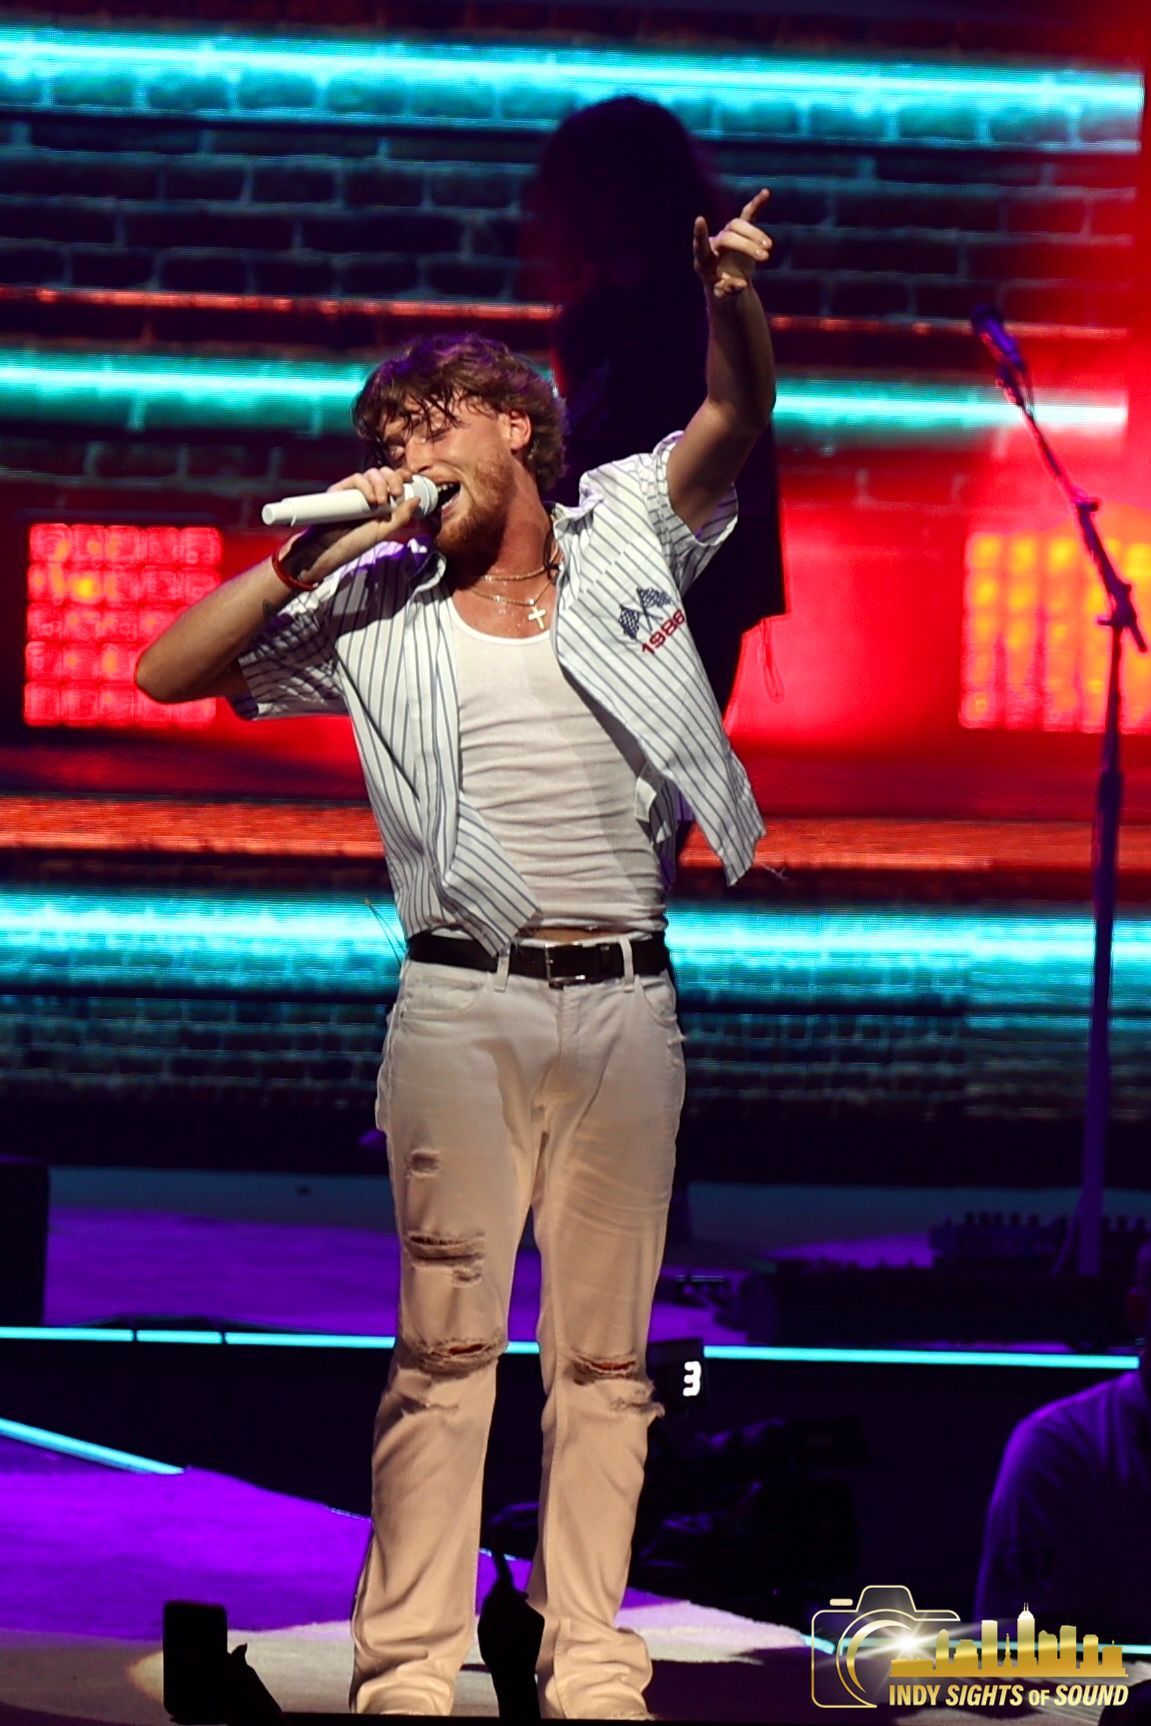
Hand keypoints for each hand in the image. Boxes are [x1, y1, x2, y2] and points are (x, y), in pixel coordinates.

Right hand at [279, 466, 425, 586]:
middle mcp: (368, 494)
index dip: (402, 477)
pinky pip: (356, 478)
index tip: (410, 480)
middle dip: (394, 480)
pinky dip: (366, 485)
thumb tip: (417, 499)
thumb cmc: (352, 545)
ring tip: (380, 503)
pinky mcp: (340, 489)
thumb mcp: (382, 532)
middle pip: (385, 473)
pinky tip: (370, 500)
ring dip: (381, 484)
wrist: (327, 551)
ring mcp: (354, 491)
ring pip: (372, 473)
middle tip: (396, 495)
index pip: (394, 482)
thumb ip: (400, 517)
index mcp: (381, 503)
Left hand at [692, 188, 771, 298]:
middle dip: (747, 245)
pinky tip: (766, 193)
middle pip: (729, 237)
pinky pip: (748, 215)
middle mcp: (714, 244)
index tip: (700, 220)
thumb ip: (728, 291)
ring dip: (755, 234)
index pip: (700, 246)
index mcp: (704, 261)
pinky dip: (756, 205)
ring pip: (739, 226)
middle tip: (765, 256)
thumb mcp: (725, 297)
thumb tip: (739, 283)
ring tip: (768, 248)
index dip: (700, 234)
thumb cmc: (723, 292)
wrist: (729, 286)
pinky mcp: (741, 232)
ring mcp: (728, 235)